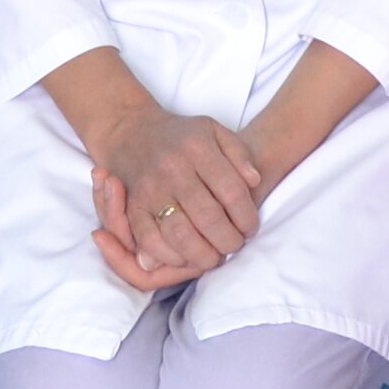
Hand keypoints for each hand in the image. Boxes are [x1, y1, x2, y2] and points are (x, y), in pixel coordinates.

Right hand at [87, 104, 264, 293]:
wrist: (133, 134)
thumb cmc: (182, 138)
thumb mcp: (215, 131)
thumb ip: (239, 153)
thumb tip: (254, 181)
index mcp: (197, 148)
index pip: (231, 191)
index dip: (247, 217)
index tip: (251, 228)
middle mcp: (172, 169)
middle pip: (208, 216)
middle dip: (229, 240)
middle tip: (235, 246)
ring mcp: (150, 190)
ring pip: (180, 233)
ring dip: (203, 254)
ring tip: (215, 257)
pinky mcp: (133, 208)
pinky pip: (150, 241)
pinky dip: (171, 257)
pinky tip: (186, 257)